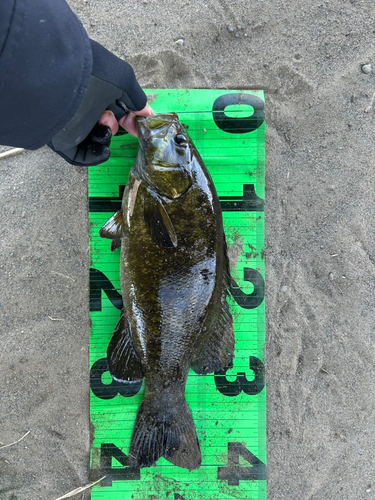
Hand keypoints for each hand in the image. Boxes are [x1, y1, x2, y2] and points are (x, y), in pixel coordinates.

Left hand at [48, 39, 153, 166]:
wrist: (59, 82)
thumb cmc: (91, 74)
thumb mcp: (123, 79)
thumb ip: (136, 97)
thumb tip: (147, 113)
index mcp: (96, 91)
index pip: (116, 108)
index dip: (131, 117)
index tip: (141, 124)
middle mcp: (84, 107)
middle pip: (108, 125)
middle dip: (118, 125)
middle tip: (124, 123)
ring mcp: (73, 125)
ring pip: (96, 140)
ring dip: (106, 135)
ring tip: (103, 123)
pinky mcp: (63, 141)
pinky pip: (81, 156)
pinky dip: (95, 155)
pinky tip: (103, 148)